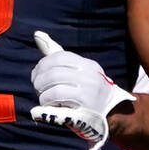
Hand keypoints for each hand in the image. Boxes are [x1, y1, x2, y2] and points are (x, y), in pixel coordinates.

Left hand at [29, 31, 134, 149]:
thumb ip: (57, 55)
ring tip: (43, 98)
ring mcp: (89, 92)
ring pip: (54, 85)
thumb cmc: (87, 92)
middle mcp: (90, 76)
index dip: (43, 64)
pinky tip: (48, 105)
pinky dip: (46, 101)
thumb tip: (37, 34)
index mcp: (88, 65)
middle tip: (37, 88)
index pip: (60, 56)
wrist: (111, 116)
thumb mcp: (77, 72)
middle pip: (54, 72)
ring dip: (42, 93)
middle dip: (39, 80)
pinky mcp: (84, 108)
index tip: (37, 74)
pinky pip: (58, 98)